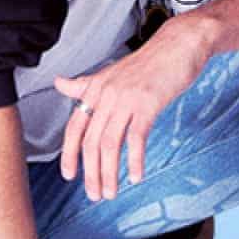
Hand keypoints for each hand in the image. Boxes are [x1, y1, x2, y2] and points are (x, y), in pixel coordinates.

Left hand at [54, 14, 218, 199]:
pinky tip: (137, 176)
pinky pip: (136, 138)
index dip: (69, 154)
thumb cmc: (149, 62)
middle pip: (91, 141)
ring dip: (109, 173)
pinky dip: (135, 161)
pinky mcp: (147, 103)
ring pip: (109, 144)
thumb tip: (59, 83)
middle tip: (95, 193)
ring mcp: (126, 99)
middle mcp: (106, 94)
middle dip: (91, 172)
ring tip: (112, 192)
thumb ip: (85, 84)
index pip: (74, 127)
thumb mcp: (112, 72)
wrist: (179, 44)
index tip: (70, 175)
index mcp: (95, 88)